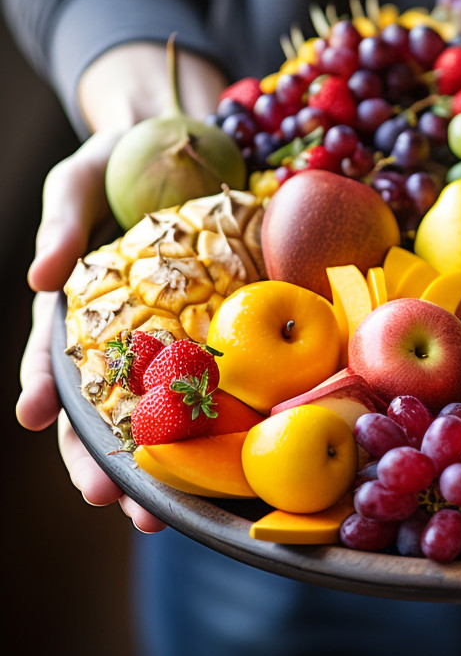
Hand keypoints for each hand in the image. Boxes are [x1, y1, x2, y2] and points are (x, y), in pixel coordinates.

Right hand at [17, 42, 225, 531]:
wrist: (179, 140)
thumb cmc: (117, 162)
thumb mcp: (79, 180)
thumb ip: (60, 223)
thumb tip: (38, 276)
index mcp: (79, 308)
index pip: (53, 358)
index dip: (43, 390)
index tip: (36, 419)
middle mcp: (121, 333)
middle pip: (104, 407)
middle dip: (104, 460)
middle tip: (118, 506)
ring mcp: (169, 335)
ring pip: (160, 411)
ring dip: (161, 463)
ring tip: (164, 515)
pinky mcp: (217, 325)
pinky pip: (219, 375)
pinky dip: (220, 418)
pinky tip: (229, 461)